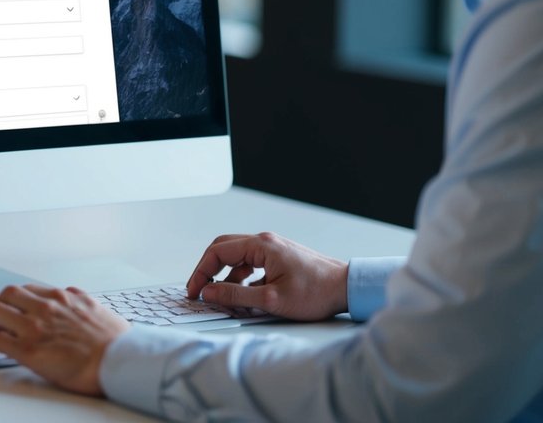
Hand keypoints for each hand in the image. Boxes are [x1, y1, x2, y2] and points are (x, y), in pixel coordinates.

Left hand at [0, 284, 129, 395]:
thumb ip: (80, 302)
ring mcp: (35, 326)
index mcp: (64, 297)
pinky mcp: (28, 350)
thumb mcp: (98, 310)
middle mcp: (46, 306)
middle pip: (7, 294)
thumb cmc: (115, 343)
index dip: (15, 300)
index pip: (28, 289)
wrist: (119, 361)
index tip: (12, 308)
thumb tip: (75, 301)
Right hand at [185, 232, 348, 321]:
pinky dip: (242, 279)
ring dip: (226, 277)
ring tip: (224, 299)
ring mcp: (273, 249)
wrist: (347, 288)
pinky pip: (251, 264)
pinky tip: (245, 297)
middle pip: (224, 249)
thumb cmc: (316, 292)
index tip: (195, 291)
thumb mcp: (271, 299)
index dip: (201, 272)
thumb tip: (209, 293)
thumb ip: (236, 295)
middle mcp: (265, 242)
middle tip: (200, 291)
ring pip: (237, 258)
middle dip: (209, 271)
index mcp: (261, 245)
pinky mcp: (280, 258)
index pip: (217, 252)